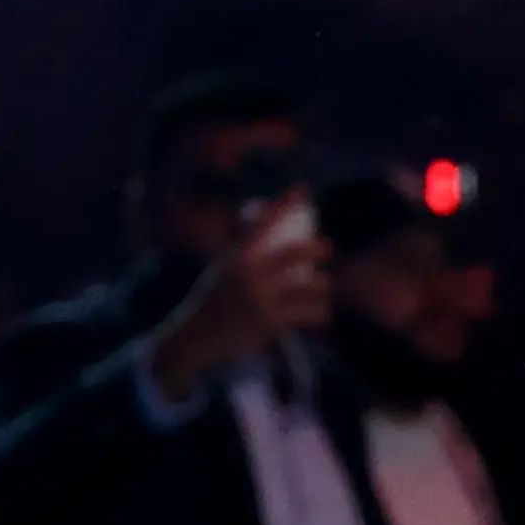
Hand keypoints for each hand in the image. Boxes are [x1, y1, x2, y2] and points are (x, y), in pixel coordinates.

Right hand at [149, 188, 331, 402]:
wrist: (198, 335)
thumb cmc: (217, 298)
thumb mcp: (225, 269)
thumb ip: (248, 252)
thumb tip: (277, 236)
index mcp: (236, 253)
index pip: (265, 222)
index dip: (285, 204)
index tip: (304, 188)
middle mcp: (248, 271)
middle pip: (296, 252)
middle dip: (317, 248)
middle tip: (326, 249)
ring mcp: (260, 297)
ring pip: (310, 285)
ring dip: (321, 287)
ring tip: (321, 290)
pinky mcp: (270, 322)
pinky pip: (310, 311)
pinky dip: (319, 311)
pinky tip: (318, 311)